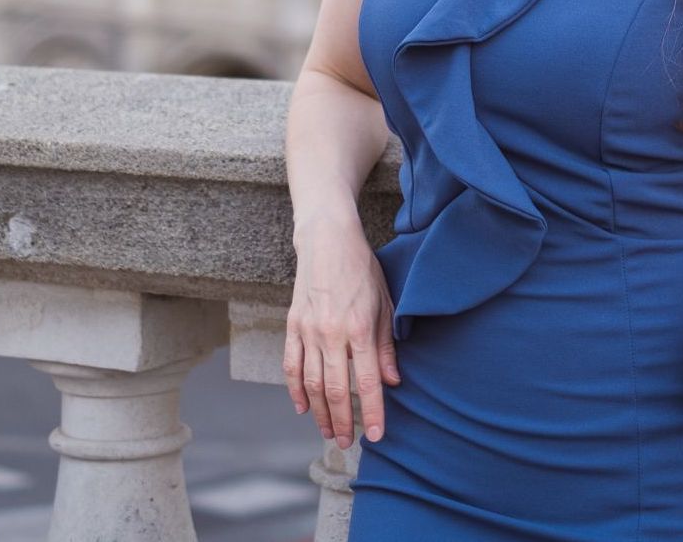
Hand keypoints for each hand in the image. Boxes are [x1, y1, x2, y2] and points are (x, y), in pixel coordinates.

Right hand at [283, 212, 400, 448]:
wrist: (327, 240)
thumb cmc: (361, 269)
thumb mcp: (384, 302)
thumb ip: (386, 345)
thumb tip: (392, 381)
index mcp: (359, 328)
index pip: (367, 382)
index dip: (372, 412)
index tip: (375, 435)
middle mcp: (331, 334)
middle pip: (336, 390)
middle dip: (343, 421)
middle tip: (348, 442)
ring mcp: (308, 331)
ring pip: (312, 384)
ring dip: (319, 413)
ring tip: (329, 432)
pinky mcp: (293, 325)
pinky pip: (290, 366)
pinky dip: (295, 390)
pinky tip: (302, 407)